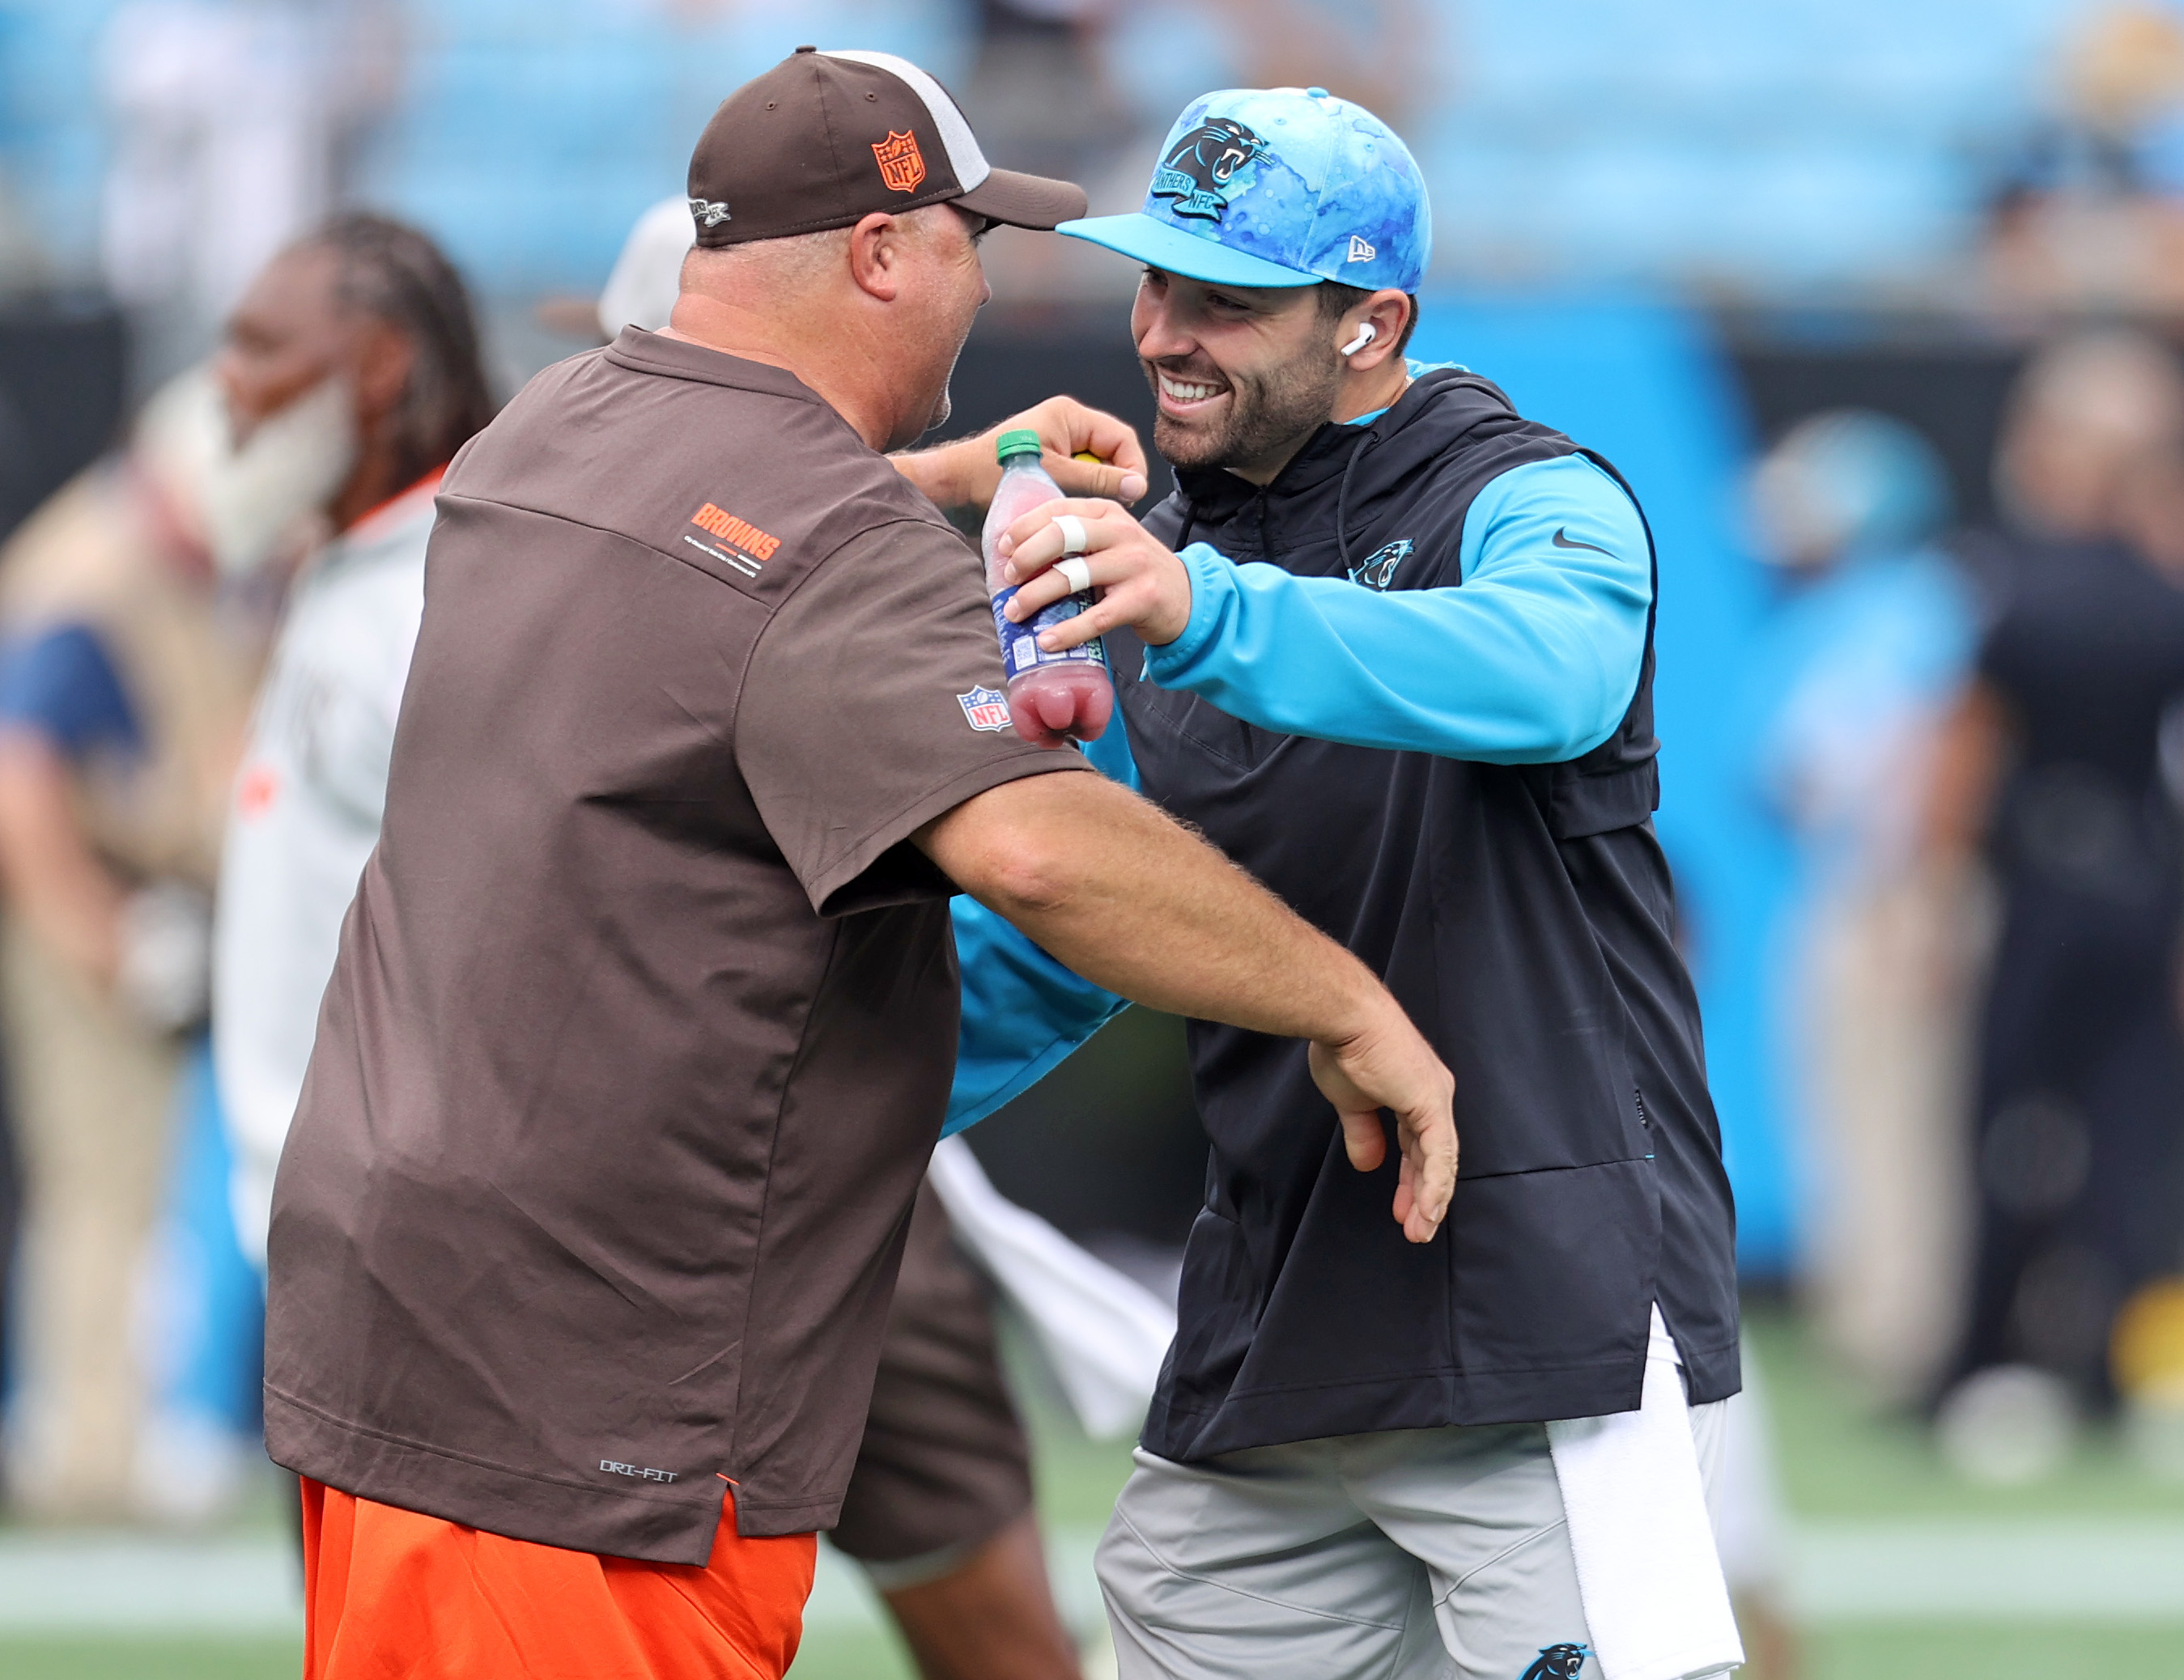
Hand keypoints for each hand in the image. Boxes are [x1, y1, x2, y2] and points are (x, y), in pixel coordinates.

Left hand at [892, 396, 1149, 510]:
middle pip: (1111, 455)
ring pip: (1095, 472)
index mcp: (1069, 416)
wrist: (950, 490)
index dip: (1132, 469)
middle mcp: (1066, 426)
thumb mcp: (1051, 478)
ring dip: (1094, 496)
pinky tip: (1070, 519)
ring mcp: (1057, 447)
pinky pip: (1077, 481)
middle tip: (1111, 513)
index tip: (1131, 499)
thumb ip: (1096, 480)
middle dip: (1113, 484)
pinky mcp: (1048, 466)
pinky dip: (1078, 499)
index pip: (1121, 439)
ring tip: (1087, 518)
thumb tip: (1137, 487)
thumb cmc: (990, 476)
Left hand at [997, 497, 1194, 648]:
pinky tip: (1046, 641)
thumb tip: (1016, 556)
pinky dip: (1067, 632)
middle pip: (1062, 535)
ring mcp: (1133, 564)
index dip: (1024, 528)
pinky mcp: (1142, 598)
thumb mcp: (1108, 542)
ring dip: (1036, 596)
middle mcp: (1120, 532)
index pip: (1057, 510)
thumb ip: (1074, 540)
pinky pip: (1095, 617)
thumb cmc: (1134, 572)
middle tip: (1009, 579)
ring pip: (1072, 576)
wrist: (1185, 597)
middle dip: (1027, 557)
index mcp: (1106, 513)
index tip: (1003, 549)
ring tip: (1015, 612)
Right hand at [1308, 1012, 1457, 1243]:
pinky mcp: (1431, 1106)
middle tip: (1415, 1227)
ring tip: (1420, 1230)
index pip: (1419, 1144)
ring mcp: (1435, 1101)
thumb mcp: (1351, 1101)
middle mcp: (1432, 1096)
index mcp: (1414, 1092)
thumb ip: (1363, 1133)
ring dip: (1430, 1200)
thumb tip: (1367, 1163)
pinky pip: (1439, 1156)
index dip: (1412, 1178)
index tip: (1404, 1208)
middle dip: (1423, 1195)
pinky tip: (1428, 1210)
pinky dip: (1434, 1186)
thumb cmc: (1344, 1046)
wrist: (1344, 1018)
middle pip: (1433, 1157)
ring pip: (1441, 1161)